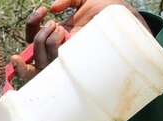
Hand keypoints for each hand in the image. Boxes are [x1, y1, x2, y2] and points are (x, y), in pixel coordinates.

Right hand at [10, 0, 147, 80]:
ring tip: (59, 29)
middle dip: (36, 32)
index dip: (33, 23)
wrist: (130, 25)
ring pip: (39, 59)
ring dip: (43, 41)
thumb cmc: (111, 12)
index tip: (43, 11)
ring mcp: (65, 58)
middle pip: (33, 47)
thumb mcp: (88, 0)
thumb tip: (53, 7)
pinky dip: (34, 64)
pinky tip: (37, 51)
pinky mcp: (72, 67)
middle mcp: (60, 47)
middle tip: (53, 22)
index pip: (36, 32)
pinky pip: (47, 71)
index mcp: (61, 32)